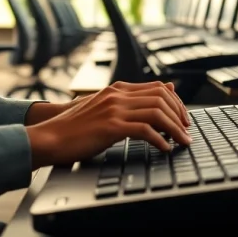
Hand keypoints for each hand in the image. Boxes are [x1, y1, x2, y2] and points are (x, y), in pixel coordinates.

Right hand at [25, 81, 190, 167]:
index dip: (176, 103)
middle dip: (180, 115)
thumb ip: (128, 102)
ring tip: (182, 142)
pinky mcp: (110, 126)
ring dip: (175, 129)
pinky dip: (160, 139)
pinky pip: (144, 130)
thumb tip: (155, 95)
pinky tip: (164, 148)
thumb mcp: (104, 109)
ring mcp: (114, 109)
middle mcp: (117, 95)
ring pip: (157, 112)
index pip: (158, 88)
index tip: (183, 119)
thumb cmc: (75, 127)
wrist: (49, 136)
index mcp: (117, 89)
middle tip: (187, 132)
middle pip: (162, 98)